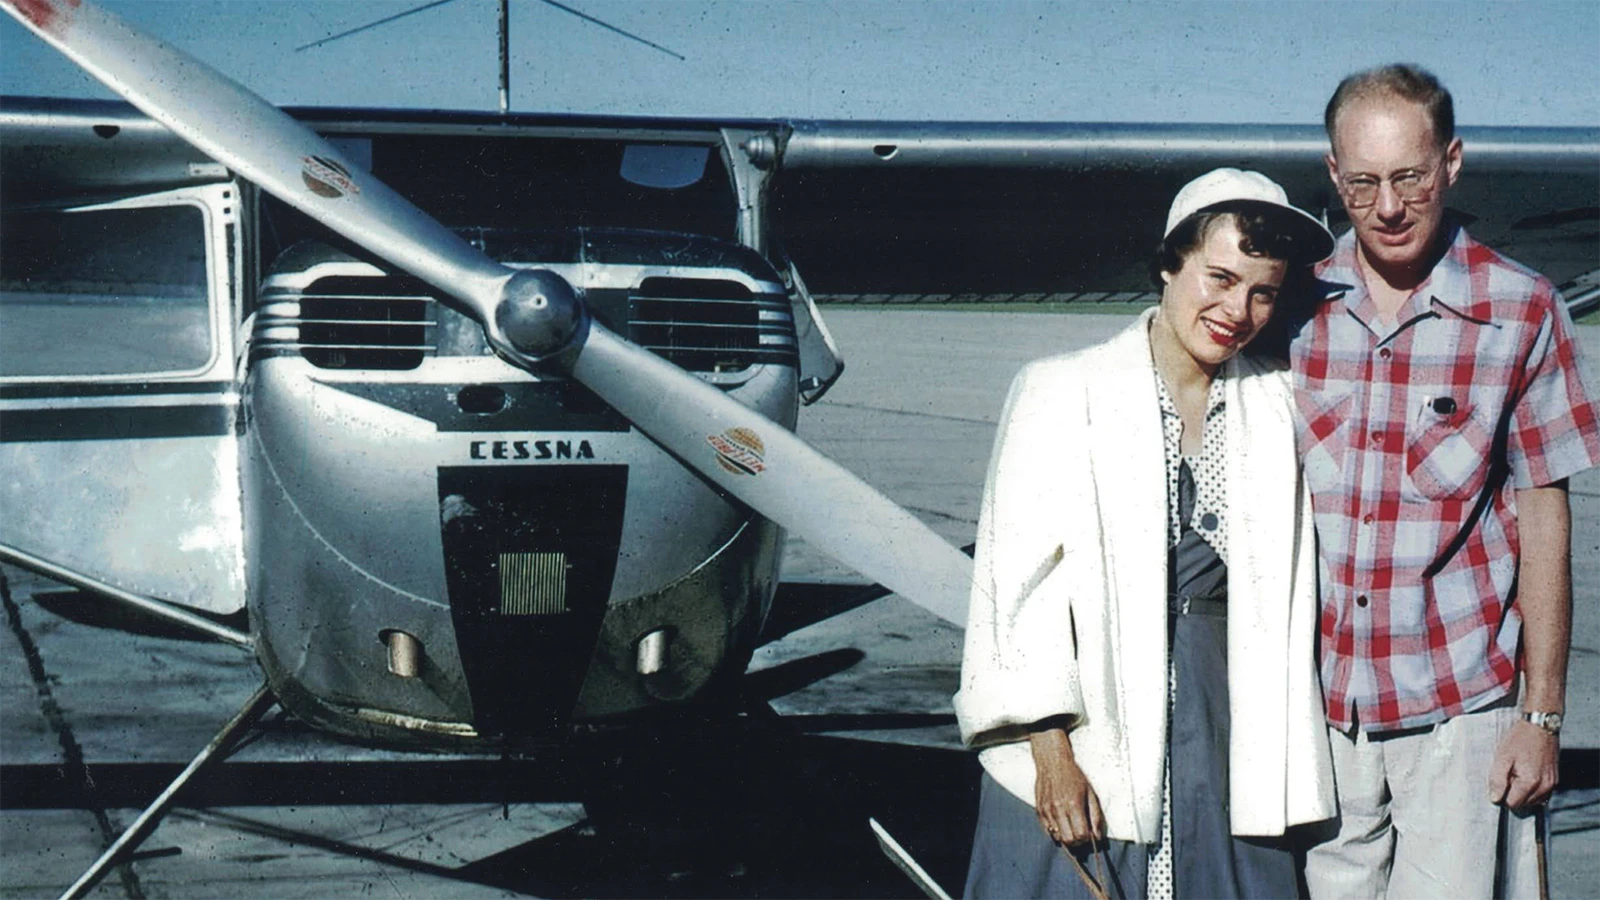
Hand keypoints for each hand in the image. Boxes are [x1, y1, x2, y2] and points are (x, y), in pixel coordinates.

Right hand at [1029, 726, 1103, 844]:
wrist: (1052, 763)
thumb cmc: (1074, 777)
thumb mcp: (1090, 794)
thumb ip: (1095, 817)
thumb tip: (1097, 837)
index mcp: (1074, 805)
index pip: (1081, 835)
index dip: (1087, 840)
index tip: (1090, 836)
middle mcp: (1058, 810)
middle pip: (1068, 840)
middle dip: (1077, 843)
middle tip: (1081, 835)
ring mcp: (1047, 811)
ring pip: (1057, 838)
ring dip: (1066, 837)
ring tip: (1071, 828)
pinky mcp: (1039, 811)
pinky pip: (1047, 831)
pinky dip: (1056, 832)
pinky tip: (1062, 823)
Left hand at [1488, 719, 1559, 809]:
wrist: (1540, 726)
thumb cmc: (1520, 739)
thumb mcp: (1502, 757)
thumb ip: (1497, 780)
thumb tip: (1495, 799)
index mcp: (1530, 782)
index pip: (1513, 804)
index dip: (1503, 794)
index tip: (1501, 779)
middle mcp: (1545, 787)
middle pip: (1523, 804)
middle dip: (1513, 792)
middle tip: (1510, 773)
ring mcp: (1552, 784)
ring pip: (1533, 801)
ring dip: (1523, 792)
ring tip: (1518, 771)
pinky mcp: (1555, 780)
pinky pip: (1541, 795)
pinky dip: (1532, 789)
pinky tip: (1526, 774)